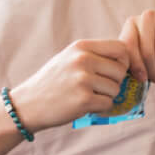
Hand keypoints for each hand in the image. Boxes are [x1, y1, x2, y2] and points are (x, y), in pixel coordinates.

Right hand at [9, 39, 129, 133]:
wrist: (28, 104)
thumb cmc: (52, 82)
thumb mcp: (69, 58)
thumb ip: (94, 55)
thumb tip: (126, 59)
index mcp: (81, 47)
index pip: (120, 48)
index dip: (124, 61)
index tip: (116, 71)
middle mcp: (83, 60)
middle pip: (121, 70)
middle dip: (114, 82)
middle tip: (97, 87)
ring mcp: (83, 79)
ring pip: (116, 89)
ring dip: (106, 96)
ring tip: (87, 95)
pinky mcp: (84, 99)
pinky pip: (108, 103)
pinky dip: (100, 108)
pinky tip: (85, 105)